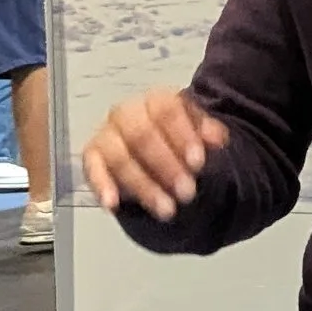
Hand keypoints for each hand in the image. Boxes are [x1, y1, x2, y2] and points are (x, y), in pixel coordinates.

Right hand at [84, 88, 228, 220]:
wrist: (156, 145)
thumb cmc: (178, 138)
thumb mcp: (199, 132)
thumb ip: (209, 132)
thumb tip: (219, 139)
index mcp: (156, 100)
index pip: (167, 111)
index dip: (183, 136)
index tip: (198, 163)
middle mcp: (126, 113)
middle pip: (141, 135)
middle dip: (165, 166)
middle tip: (187, 192)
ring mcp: (106, 134)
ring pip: (120, 158)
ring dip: (143, 186)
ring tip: (167, 210)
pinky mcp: (92, 156)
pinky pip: (92, 170)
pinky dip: (101, 186)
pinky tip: (113, 205)